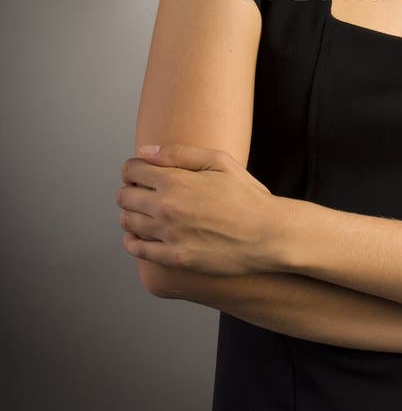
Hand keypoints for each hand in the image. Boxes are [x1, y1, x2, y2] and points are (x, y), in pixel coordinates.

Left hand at [116, 143, 287, 275]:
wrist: (268, 233)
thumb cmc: (247, 195)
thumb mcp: (219, 162)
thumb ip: (179, 153)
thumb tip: (145, 152)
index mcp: (175, 181)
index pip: (131, 171)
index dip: (133, 168)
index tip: (141, 172)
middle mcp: (166, 208)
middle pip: (124, 197)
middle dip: (131, 190)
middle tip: (144, 191)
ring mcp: (168, 235)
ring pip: (127, 223)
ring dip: (131, 214)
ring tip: (146, 212)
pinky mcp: (174, 258)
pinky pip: (138, 250)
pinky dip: (133, 241)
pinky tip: (140, 236)